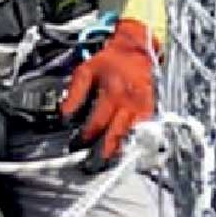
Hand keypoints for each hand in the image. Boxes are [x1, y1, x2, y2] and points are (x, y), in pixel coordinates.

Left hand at [60, 18, 158, 168]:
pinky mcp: (150, 110)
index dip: (85, 136)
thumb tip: (64, 116)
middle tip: (91, 165)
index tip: (75, 144)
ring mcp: (143, 107)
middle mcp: (130, 102)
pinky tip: (124, 153)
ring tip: (107, 164)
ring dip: (119, 152)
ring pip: (131, 136)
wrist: (135, 51)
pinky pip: (142, 132)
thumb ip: (74, 94)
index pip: (98, 122)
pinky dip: (134, 144)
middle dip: (103, 152)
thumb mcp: (85, 71)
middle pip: (116, 134)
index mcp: (113, 91)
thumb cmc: (109, 62)